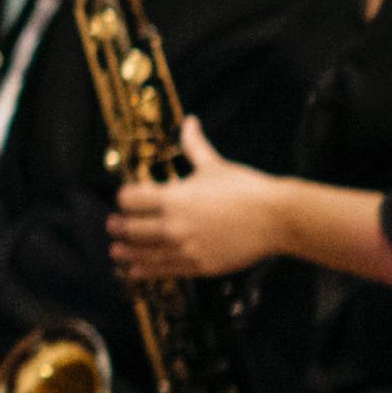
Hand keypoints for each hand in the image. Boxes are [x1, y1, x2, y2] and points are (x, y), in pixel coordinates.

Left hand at [111, 118, 282, 281]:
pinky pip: (165, 270)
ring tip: (116, 251)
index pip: (130, 199)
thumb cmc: (246, 188)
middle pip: (131, 228)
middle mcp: (173, 225)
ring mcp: (186, 248)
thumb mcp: (215, 165)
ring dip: (126, 251)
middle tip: (113, 225)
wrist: (278, 219)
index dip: (125, 198)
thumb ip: (194, 145)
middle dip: (119, 225)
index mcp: (172, 197)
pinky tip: (135, 271)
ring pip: (144, 252)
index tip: (126, 198)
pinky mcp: (200, 266)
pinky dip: (146, 271)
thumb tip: (190, 121)